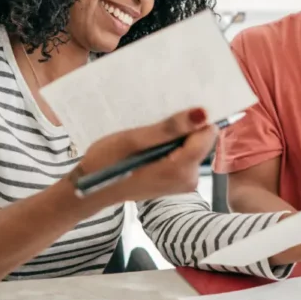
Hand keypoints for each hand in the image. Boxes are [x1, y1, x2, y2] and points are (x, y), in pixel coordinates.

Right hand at [74, 107, 216, 207]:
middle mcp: (189, 179)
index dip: (195, 119)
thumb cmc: (107, 163)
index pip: (207, 134)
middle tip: (157, 121)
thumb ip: (169, 128)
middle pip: (201, 140)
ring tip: (151, 132)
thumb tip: (202, 114)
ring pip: (192, 146)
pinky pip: (184, 155)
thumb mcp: (133, 140)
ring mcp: (184, 182)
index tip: (176, 109)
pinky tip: (152, 143)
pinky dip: (171, 145)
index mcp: (181, 169)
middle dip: (184, 128)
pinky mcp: (177, 181)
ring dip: (175, 136)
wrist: (93, 189)